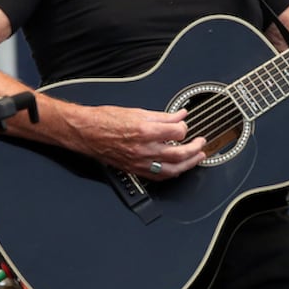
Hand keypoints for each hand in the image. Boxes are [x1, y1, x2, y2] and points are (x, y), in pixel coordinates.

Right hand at [68, 105, 205, 179]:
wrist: (86, 132)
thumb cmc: (105, 120)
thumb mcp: (137, 111)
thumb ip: (162, 116)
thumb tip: (180, 115)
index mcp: (145, 130)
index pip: (178, 132)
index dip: (185, 128)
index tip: (184, 125)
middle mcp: (144, 149)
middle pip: (179, 153)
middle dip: (195, 149)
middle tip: (201, 143)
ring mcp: (140, 162)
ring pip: (172, 169)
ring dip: (189, 164)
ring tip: (197, 158)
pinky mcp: (135, 169)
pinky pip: (159, 176)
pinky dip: (172, 173)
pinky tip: (178, 168)